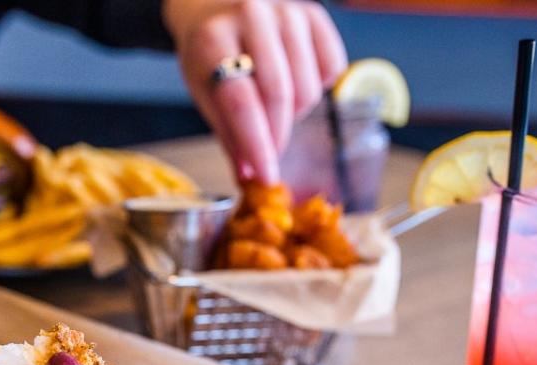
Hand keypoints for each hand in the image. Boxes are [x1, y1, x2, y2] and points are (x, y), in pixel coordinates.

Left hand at [166, 0, 347, 182]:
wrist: (215, 9)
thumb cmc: (210, 55)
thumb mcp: (204, 92)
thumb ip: (228, 133)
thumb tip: (250, 174)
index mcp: (213, 38)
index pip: (241, 102)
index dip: (257, 146)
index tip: (266, 176)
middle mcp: (252, 16)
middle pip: (278, 95)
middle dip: (276, 136)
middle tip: (268, 153)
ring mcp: (287, 11)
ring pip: (308, 87)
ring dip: (294, 114)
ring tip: (274, 109)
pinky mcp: (314, 13)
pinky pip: (332, 68)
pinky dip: (318, 86)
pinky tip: (295, 80)